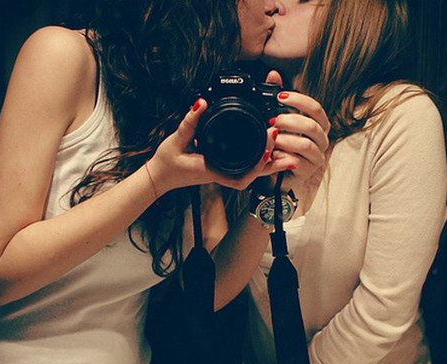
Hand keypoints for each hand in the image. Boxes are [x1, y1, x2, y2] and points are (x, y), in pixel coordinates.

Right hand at [145, 98, 290, 193]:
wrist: (160, 176)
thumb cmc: (167, 162)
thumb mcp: (176, 139)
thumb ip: (189, 121)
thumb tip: (201, 103)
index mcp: (214, 170)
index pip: (243, 173)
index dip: (259, 163)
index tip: (268, 145)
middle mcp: (222, 174)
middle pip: (254, 173)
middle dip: (272, 160)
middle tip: (283, 139)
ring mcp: (223, 172)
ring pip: (252, 171)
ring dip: (269, 162)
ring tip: (286, 148)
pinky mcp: (222, 168)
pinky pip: (245, 167)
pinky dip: (258, 161)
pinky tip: (267, 152)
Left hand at [260, 70, 330, 190]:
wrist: (278, 172)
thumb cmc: (282, 144)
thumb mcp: (280, 119)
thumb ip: (279, 98)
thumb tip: (273, 74)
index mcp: (318, 124)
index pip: (316, 108)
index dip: (299, 101)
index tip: (279, 97)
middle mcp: (321, 139)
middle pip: (311, 126)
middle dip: (289, 121)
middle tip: (272, 120)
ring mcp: (316, 157)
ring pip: (305, 145)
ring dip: (285, 139)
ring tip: (270, 138)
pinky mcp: (308, 171)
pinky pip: (297, 162)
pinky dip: (282, 156)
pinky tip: (272, 153)